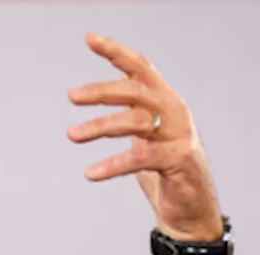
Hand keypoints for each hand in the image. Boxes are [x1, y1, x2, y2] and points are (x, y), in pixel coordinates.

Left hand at [66, 33, 222, 242]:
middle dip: (102, 90)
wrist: (189, 210)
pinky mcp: (179, 160)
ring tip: (71, 135)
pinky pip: (140, 158)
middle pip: (136, 91)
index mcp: (164, 101)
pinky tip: (90, 173)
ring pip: (135, 121)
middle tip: (72, 95)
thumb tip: (106, 96)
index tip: (90, 39)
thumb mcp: (145, 137)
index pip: (140, 67)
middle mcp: (174, 111)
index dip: (116, 52)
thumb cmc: (163, 171)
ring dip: (100, 126)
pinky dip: (113, 164)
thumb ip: (132, 116)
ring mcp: (179, 134)